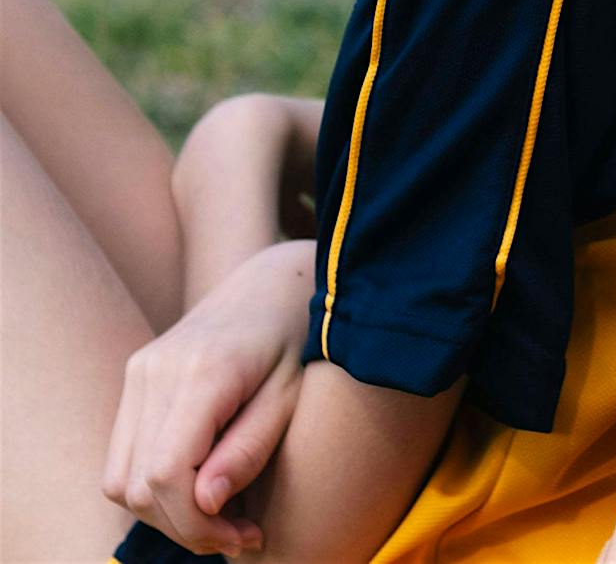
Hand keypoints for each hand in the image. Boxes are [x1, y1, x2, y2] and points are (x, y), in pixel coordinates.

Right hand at [104, 238, 313, 554]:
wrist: (274, 277)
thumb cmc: (297, 335)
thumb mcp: (293, 392)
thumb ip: (251, 447)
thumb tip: (206, 504)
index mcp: (202, 371)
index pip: (166, 475)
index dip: (197, 524)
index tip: (243, 536)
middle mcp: (157, 369)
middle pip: (138, 486)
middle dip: (184, 527)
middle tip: (238, 534)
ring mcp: (139, 370)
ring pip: (120, 480)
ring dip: (164, 512)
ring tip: (221, 512)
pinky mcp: (136, 374)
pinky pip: (123, 456)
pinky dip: (152, 486)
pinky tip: (200, 483)